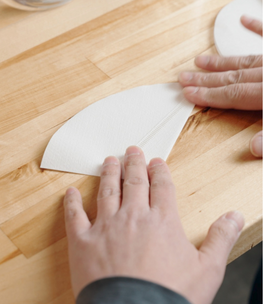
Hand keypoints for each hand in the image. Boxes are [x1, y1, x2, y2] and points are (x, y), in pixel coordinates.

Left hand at [62, 146, 243, 303]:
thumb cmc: (173, 296)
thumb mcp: (209, 268)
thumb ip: (220, 238)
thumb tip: (235, 216)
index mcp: (164, 221)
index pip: (162, 187)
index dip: (159, 172)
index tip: (156, 161)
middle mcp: (133, 217)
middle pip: (133, 183)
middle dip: (133, 165)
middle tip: (130, 151)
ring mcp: (105, 228)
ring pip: (106, 193)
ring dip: (107, 175)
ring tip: (107, 161)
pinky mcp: (82, 242)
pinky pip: (74, 216)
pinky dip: (71, 202)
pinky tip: (70, 192)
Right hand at [178, 16, 261, 156]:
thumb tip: (254, 149)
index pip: (233, 95)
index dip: (209, 96)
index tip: (186, 94)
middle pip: (233, 77)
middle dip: (206, 79)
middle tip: (182, 78)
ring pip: (246, 60)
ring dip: (222, 62)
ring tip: (200, 60)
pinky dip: (257, 28)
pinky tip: (244, 20)